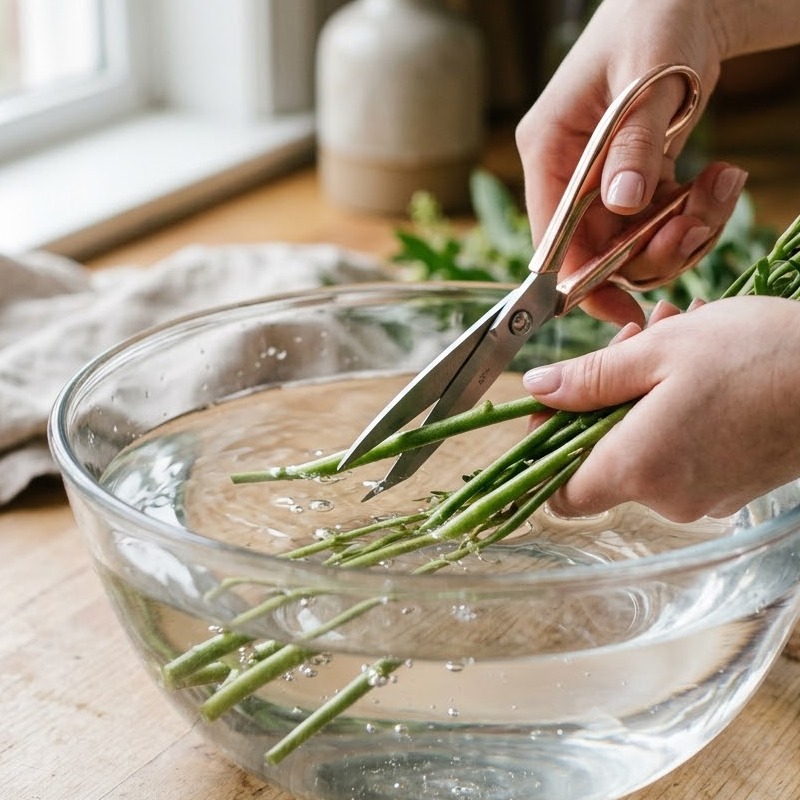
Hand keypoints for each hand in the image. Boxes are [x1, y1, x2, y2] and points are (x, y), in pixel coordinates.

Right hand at [516, 0, 746, 325]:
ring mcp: (599, 177)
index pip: (551, 237)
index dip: (581, 280)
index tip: (623, 309)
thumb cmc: (657, 19)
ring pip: (630, 242)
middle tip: (697, 224)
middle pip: (595, 250)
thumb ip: (633, 143)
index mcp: (548, 149)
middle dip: (650, 250)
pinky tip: (718, 179)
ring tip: (719, 188)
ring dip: (682, 231)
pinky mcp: (632, 176)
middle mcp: (567, 170)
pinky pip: (656, 222)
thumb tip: (622, 204)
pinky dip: (692, 213)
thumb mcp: (648, 79)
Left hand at [522, 296, 799, 521]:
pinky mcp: (733, 487)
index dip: (548, 449)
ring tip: (672, 335)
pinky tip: (701, 365)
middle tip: (631, 340)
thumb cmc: (759, 355)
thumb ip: (589, 378)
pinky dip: (676, 411)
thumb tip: (538, 390)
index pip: (561, 493)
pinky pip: (682, 452)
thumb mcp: (659, 351)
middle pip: (603, 458)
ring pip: (645, 447)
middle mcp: (667, 497)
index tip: (556, 406)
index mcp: (637, 468)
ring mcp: (704, 497)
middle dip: (604, 395)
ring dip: (644, 392)